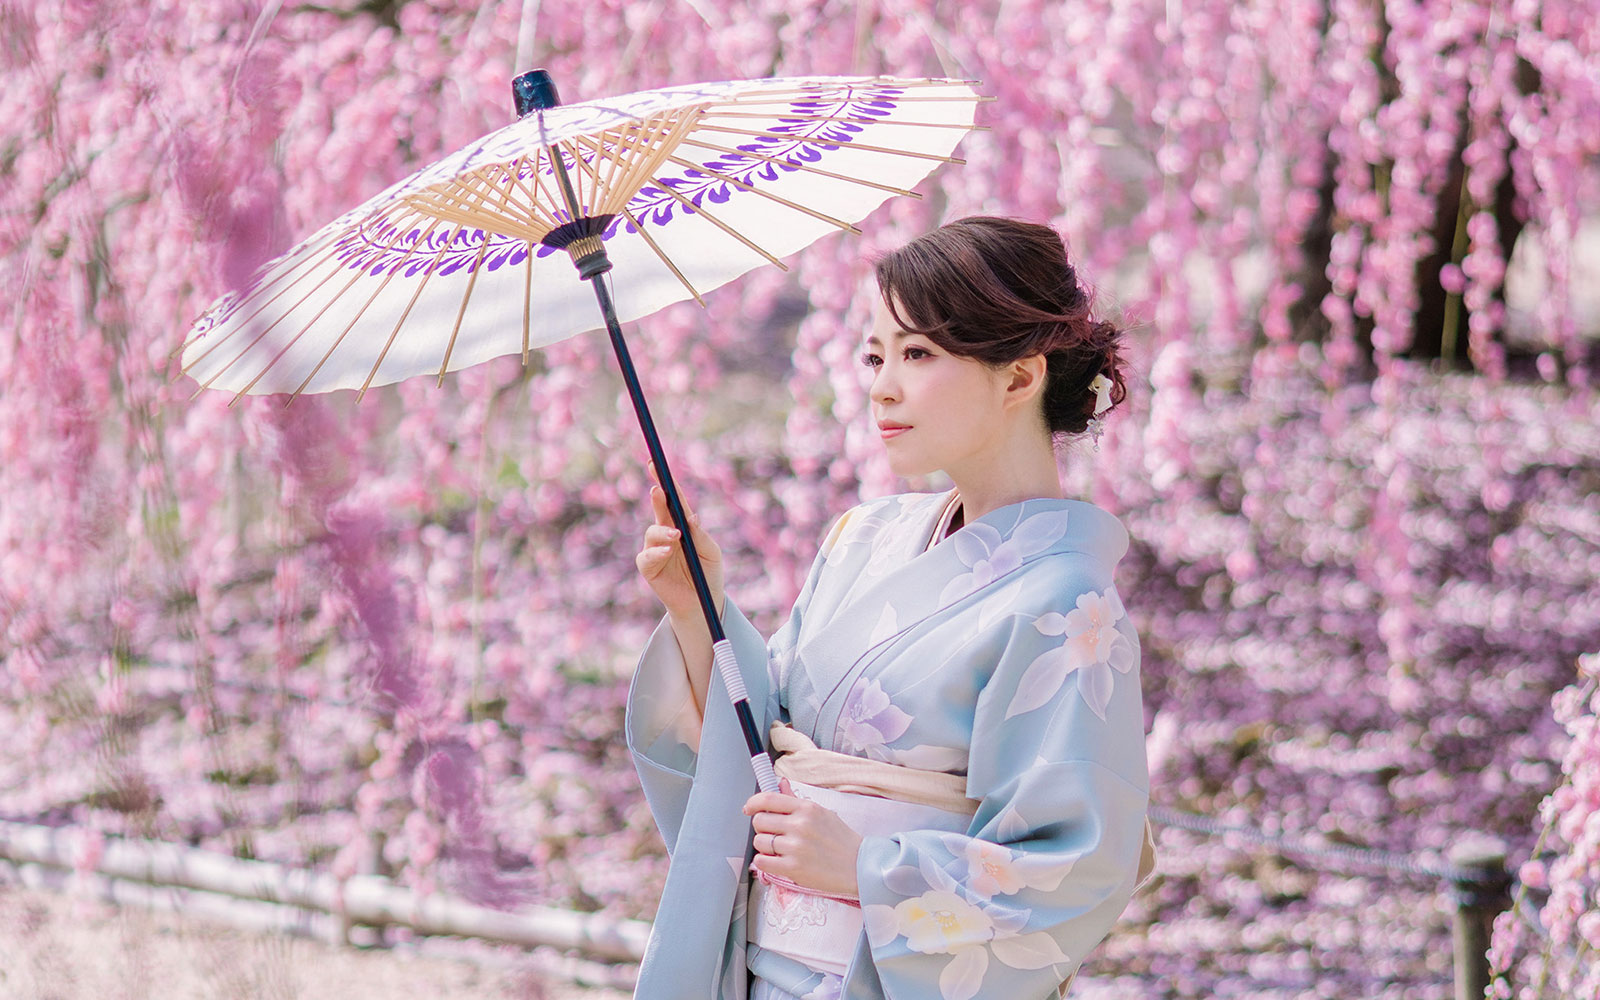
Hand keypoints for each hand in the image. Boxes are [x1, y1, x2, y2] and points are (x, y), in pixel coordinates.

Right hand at [635, 468, 723, 626]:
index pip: (674, 499)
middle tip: (658, 489)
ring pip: (652, 531)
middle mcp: (667, 532)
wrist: (703, 604)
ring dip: (663, 532)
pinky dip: (657, 551)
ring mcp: (655, 548)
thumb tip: (691, 517)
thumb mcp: (712, 553)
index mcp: (683, 525)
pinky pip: (647, 555)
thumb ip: (701, 535)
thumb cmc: (708, 575)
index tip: (656, 464)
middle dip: (657, 495)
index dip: (667, 482)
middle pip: (659, 508)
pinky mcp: (649, 567)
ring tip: (676, 537)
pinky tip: (667, 551)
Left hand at [743, 780, 862, 896]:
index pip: (768, 799)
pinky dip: (764, 862)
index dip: (753, 803)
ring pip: (759, 842)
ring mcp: (796, 847)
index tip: (749, 808)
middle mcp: (800, 825)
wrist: (859, 866)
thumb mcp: (822, 813)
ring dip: (764, 846)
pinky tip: (775, 861)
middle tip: (773, 833)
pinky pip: (762, 862)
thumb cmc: (841, 840)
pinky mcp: (793, 868)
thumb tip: (780, 784)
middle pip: (760, 821)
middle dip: (762, 828)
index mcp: (807, 808)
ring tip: (779, 849)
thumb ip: (796, 800)